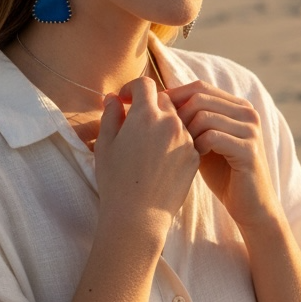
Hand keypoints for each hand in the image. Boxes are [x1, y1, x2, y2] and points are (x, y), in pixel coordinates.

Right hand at [94, 77, 198, 238]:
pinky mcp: (194, 156)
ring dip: (164, 123)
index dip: (132, 88)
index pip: (145, 85)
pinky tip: (162, 158)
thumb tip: (113, 99)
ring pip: (177, 119)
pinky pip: (187, 138)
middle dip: (150, 105)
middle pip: (164, 99)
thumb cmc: (116, 180)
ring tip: (149, 143)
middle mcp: (170, 122)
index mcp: (146, 115)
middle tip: (137, 122)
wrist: (139, 216)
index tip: (125, 100)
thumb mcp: (106, 145)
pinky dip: (176, 140)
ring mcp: (185, 139)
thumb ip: (110, 115)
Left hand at [167, 81, 281, 232]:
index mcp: (238, 106)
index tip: (155, 116)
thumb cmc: (222, 173)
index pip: (199, 87)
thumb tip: (159, 99)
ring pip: (203, 116)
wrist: (249, 206)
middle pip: (199, 97)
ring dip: (186, 134)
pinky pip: (212, 136)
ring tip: (185, 150)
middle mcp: (248, 112)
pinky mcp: (249, 149)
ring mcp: (250, 130)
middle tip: (170, 138)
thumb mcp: (204, 140)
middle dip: (177, 116)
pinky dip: (197, 147)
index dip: (174, 97)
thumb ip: (191, 120)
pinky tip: (196, 158)